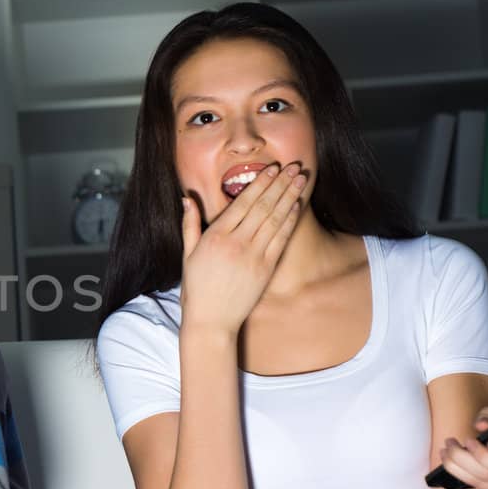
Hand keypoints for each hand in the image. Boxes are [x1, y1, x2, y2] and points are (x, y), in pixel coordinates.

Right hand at [179, 163, 306, 334]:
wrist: (211, 321)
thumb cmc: (197, 288)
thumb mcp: (187, 254)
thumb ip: (190, 224)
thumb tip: (186, 198)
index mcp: (216, 236)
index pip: (243, 202)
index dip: (260, 183)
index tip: (272, 169)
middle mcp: (236, 243)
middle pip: (263, 206)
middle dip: (280, 184)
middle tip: (293, 167)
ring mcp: (253, 256)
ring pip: (275, 219)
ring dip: (290, 197)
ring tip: (301, 179)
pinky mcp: (265, 269)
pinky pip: (280, 239)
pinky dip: (289, 221)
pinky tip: (296, 206)